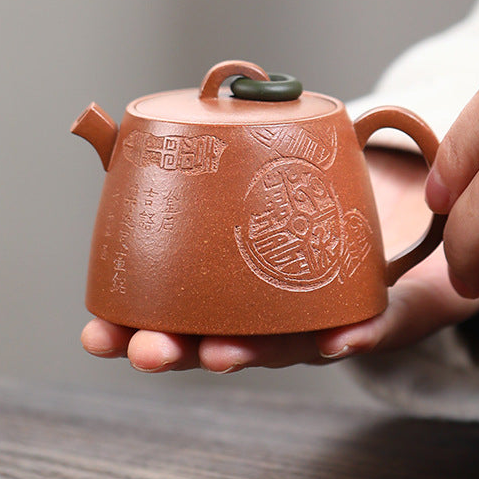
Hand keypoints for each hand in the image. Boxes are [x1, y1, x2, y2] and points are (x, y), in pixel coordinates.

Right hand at [81, 148, 476, 371]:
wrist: (384, 217)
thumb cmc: (297, 198)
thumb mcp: (238, 173)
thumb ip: (191, 156)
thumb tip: (108, 122)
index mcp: (227, 295)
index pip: (174, 320)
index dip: (132, 332)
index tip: (94, 336)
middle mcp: (267, 317)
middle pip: (217, 344)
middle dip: (179, 354)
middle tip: (145, 350)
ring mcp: (319, 319)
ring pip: (284, 347)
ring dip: (251, 353)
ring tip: (219, 355)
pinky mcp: (376, 309)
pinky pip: (368, 328)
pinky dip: (353, 335)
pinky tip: (342, 339)